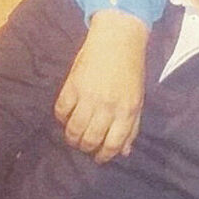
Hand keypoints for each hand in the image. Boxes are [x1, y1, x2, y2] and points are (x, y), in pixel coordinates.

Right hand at [54, 9, 148, 162]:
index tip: (99, 158)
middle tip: (85, 146)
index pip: (114, 144)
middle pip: (90, 140)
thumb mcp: (138, 99)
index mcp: (128, 110)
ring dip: (72, 138)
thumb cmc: (131, 71)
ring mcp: (88, 97)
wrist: (118, 40)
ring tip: (74, 136)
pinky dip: (61, 119)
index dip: (104, 155)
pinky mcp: (72, 86)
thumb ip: (132, 126)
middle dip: (86, 148)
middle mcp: (108, 106)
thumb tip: (124, 152)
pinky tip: (67, 116)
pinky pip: (61, 112)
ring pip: (74, 130)